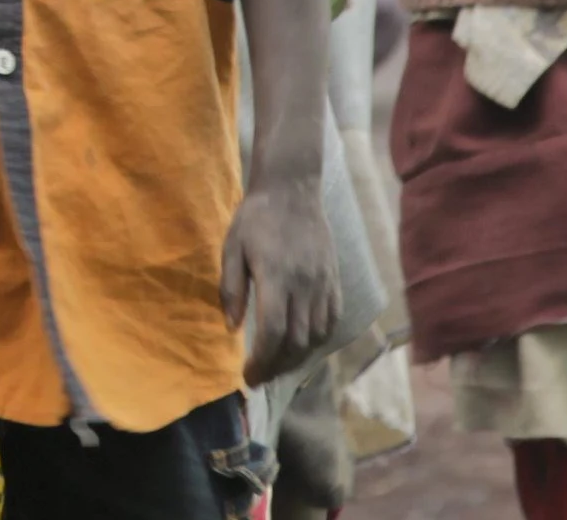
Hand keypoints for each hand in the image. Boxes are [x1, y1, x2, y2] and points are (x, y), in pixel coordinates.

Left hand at [219, 174, 340, 384]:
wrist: (293, 189)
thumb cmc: (256, 217)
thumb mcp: (232, 248)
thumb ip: (231, 289)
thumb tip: (232, 327)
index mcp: (276, 276)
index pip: (273, 332)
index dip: (262, 360)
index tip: (249, 375)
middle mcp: (304, 284)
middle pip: (296, 341)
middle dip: (277, 366)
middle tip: (259, 376)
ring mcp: (323, 284)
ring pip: (316, 336)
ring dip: (297, 357)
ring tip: (277, 365)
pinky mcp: (334, 281)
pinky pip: (331, 321)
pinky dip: (318, 340)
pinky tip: (301, 345)